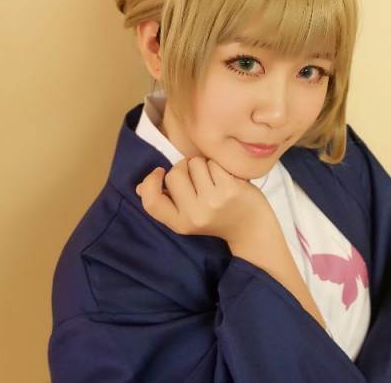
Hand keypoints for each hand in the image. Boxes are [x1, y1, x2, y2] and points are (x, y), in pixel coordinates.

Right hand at [135, 156, 272, 244]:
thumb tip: (138, 187)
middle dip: (184, 168)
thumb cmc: (218, 217)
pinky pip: (213, 162)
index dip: (150, 182)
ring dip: (203, 164)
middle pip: (175, 173)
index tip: (160, 173)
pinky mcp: (230, 189)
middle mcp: (194, 214)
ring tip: (214, 179)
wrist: (252, 229)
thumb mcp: (188, 216)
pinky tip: (227, 177)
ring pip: (195, 163)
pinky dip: (219, 165)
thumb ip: (165, 202)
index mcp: (179, 223)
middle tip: (199, 178)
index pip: (151, 201)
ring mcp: (213, 201)